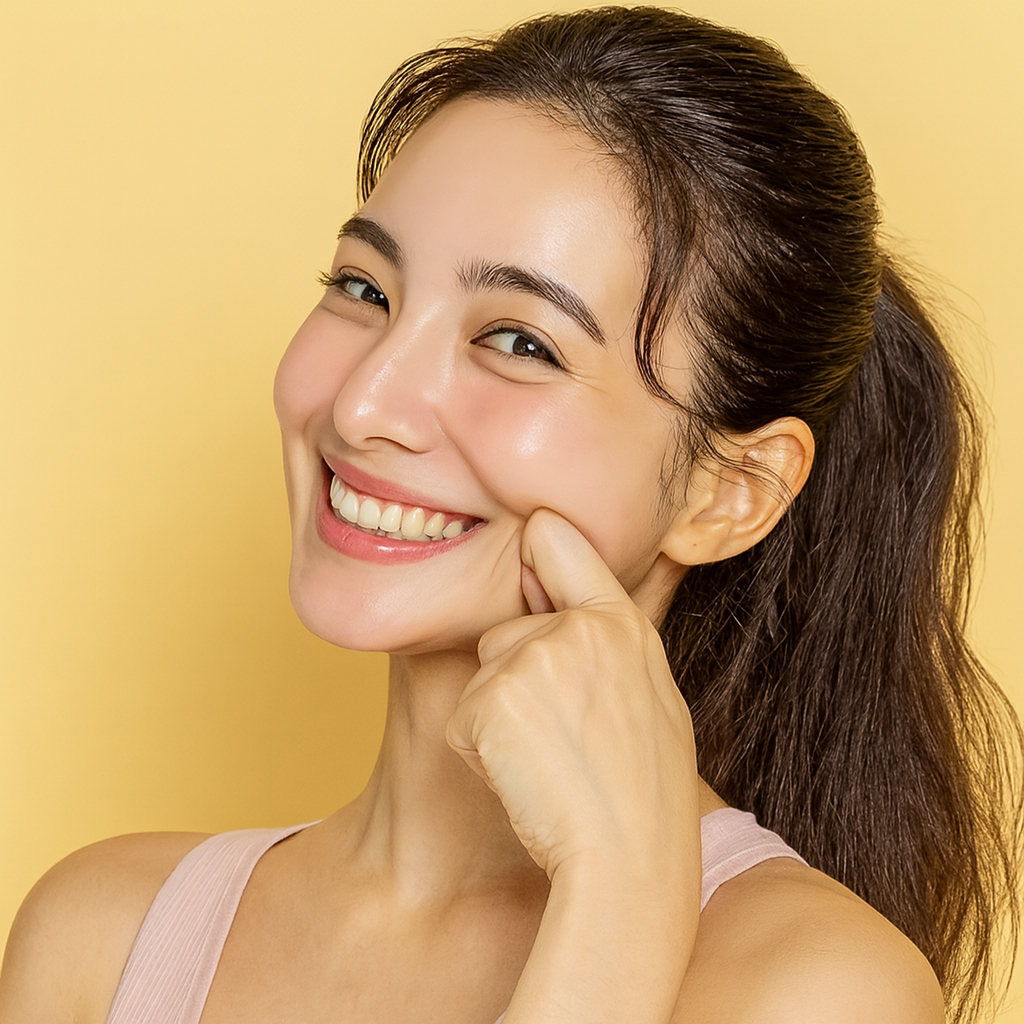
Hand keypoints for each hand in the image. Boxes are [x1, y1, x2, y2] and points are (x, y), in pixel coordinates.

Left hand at [446, 508, 699, 886]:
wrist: (628, 863)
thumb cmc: (642, 793)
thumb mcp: (650, 697)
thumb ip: (609, 644)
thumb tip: (572, 611)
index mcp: (622, 623)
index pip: (561, 543)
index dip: (537, 541)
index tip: (527, 532)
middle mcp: (577, 627)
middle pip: (506, 631)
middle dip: (516, 676)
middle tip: (564, 738)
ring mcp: (532, 658)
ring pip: (483, 677)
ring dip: (498, 717)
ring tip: (548, 760)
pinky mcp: (490, 698)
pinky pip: (464, 719)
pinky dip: (481, 751)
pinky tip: (524, 777)